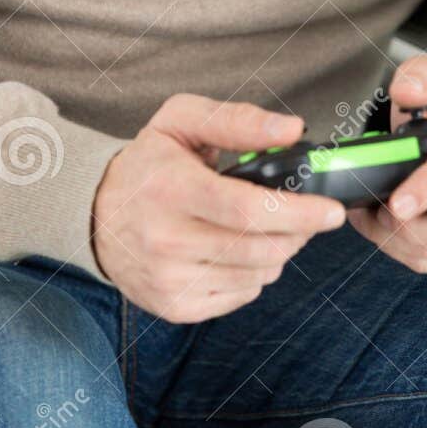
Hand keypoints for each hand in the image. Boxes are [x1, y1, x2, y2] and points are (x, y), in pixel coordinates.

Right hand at [90, 93, 347, 321]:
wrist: (94, 214)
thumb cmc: (148, 164)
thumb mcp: (181, 121)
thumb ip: (237, 120)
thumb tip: (292, 130)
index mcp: (170, 189)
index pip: (248, 210)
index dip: (299, 213)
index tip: (331, 211)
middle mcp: (166, 240)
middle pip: (260, 249)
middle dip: (297, 232)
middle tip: (303, 214)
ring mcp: (168, 279)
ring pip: (258, 275)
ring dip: (277, 252)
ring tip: (262, 227)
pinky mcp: (174, 307)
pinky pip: (241, 296)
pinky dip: (253, 274)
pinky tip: (235, 250)